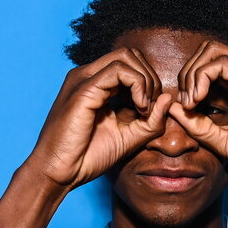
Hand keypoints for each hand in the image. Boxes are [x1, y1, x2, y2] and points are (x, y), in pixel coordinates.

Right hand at [26, 48, 172, 188]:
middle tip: (149, 108)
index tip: (150, 112)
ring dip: (145, 80)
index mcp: (96, 84)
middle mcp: (88, 76)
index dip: (149, 83)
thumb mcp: (129, 137)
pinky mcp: (84, 89)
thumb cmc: (88, 157)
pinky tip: (138, 108)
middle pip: (131, 54)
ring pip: (126, 56)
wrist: (59, 173)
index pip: (130, 64)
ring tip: (144, 108)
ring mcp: (84, 79)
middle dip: (150, 78)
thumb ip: (151, 120)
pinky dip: (137, 85)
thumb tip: (169, 99)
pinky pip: (119, 70)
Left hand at [167, 41, 227, 181]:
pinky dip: (202, 79)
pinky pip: (221, 64)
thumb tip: (172, 107)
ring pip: (212, 51)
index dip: (191, 79)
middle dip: (188, 72)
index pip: (210, 62)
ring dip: (193, 75)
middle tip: (186, 102)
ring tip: (191, 102)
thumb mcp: (221, 139)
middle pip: (208, 49)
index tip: (186, 107)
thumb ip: (197, 124)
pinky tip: (198, 100)